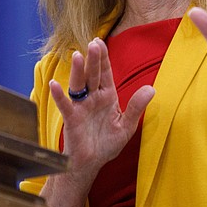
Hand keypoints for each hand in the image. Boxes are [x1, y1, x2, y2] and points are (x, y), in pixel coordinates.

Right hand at [49, 38, 154, 177]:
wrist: (91, 164)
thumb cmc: (107, 144)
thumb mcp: (126, 126)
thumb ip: (136, 107)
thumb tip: (151, 89)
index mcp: (107, 96)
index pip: (105, 73)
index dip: (103, 58)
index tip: (99, 41)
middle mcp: (92, 98)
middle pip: (92, 75)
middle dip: (93, 59)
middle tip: (93, 43)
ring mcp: (81, 107)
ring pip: (78, 85)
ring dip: (77, 71)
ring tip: (77, 55)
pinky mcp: (71, 119)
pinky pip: (65, 105)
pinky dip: (59, 95)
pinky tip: (55, 85)